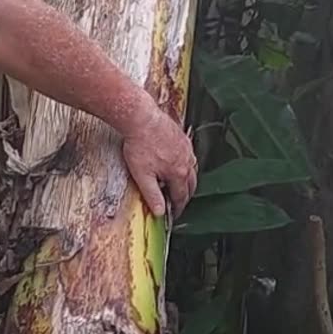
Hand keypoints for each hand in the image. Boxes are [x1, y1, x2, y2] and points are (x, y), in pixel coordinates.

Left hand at [120, 102, 197, 216]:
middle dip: (185, 196)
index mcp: (178, 173)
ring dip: (187, 180)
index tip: (173, 214)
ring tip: (179, 186)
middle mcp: (186, 161)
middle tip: (178, 203)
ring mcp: (186, 148)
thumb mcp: (142, 176)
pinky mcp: (182, 138)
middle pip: (191, 184)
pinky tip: (177, 163)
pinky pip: (189, 156)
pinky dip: (185, 165)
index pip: (181, 196)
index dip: (177, 208)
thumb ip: (152, 195)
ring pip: (192, 170)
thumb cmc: (140, 145)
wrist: (141, 119)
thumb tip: (159, 212)